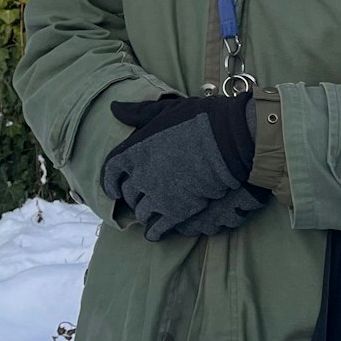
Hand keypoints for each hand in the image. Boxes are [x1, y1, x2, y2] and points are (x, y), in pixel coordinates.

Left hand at [102, 94, 261, 239]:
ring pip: (142, 212)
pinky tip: (156, 233)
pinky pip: (158, 228)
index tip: (114, 188)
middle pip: (129, 194)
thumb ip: (139, 112)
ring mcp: (157, 195)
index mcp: (133, 151)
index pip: (111, 172)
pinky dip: (155, 231)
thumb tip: (114, 108)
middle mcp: (140, 176)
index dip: (111, 181)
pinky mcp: (176, 210)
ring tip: (152, 213)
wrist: (229, 139)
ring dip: (145, 213)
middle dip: (133, 196)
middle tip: (141, 197)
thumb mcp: (165, 110)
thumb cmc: (199, 120)